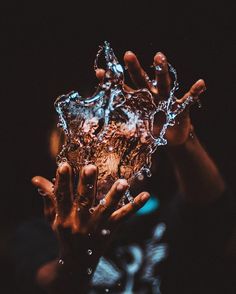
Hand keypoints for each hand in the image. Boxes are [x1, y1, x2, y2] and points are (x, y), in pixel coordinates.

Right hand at [32, 163, 149, 290]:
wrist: (77, 262)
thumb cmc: (64, 232)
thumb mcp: (52, 217)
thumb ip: (47, 196)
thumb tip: (35, 178)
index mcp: (63, 216)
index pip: (61, 197)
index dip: (62, 181)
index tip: (64, 165)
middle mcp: (80, 222)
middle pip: (84, 202)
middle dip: (87, 185)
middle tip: (91, 168)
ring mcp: (96, 227)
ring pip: (106, 210)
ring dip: (115, 196)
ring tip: (123, 182)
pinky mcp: (110, 230)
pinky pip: (124, 217)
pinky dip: (135, 206)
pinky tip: (147, 195)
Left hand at [96, 51, 205, 145]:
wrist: (170, 138)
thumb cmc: (152, 129)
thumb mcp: (138, 128)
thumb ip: (124, 125)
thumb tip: (102, 128)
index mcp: (139, 101)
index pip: (123, 90)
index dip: (112, 82)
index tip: (98, 73)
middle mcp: (152, 96)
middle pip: (142, 80)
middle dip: (134, 68)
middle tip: (127, 55)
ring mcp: (166, 100)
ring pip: (163, 83)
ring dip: (161, 71)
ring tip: (159, 56)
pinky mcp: (181, 108)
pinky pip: (189, 99)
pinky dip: (195, 92)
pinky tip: (201, 83)